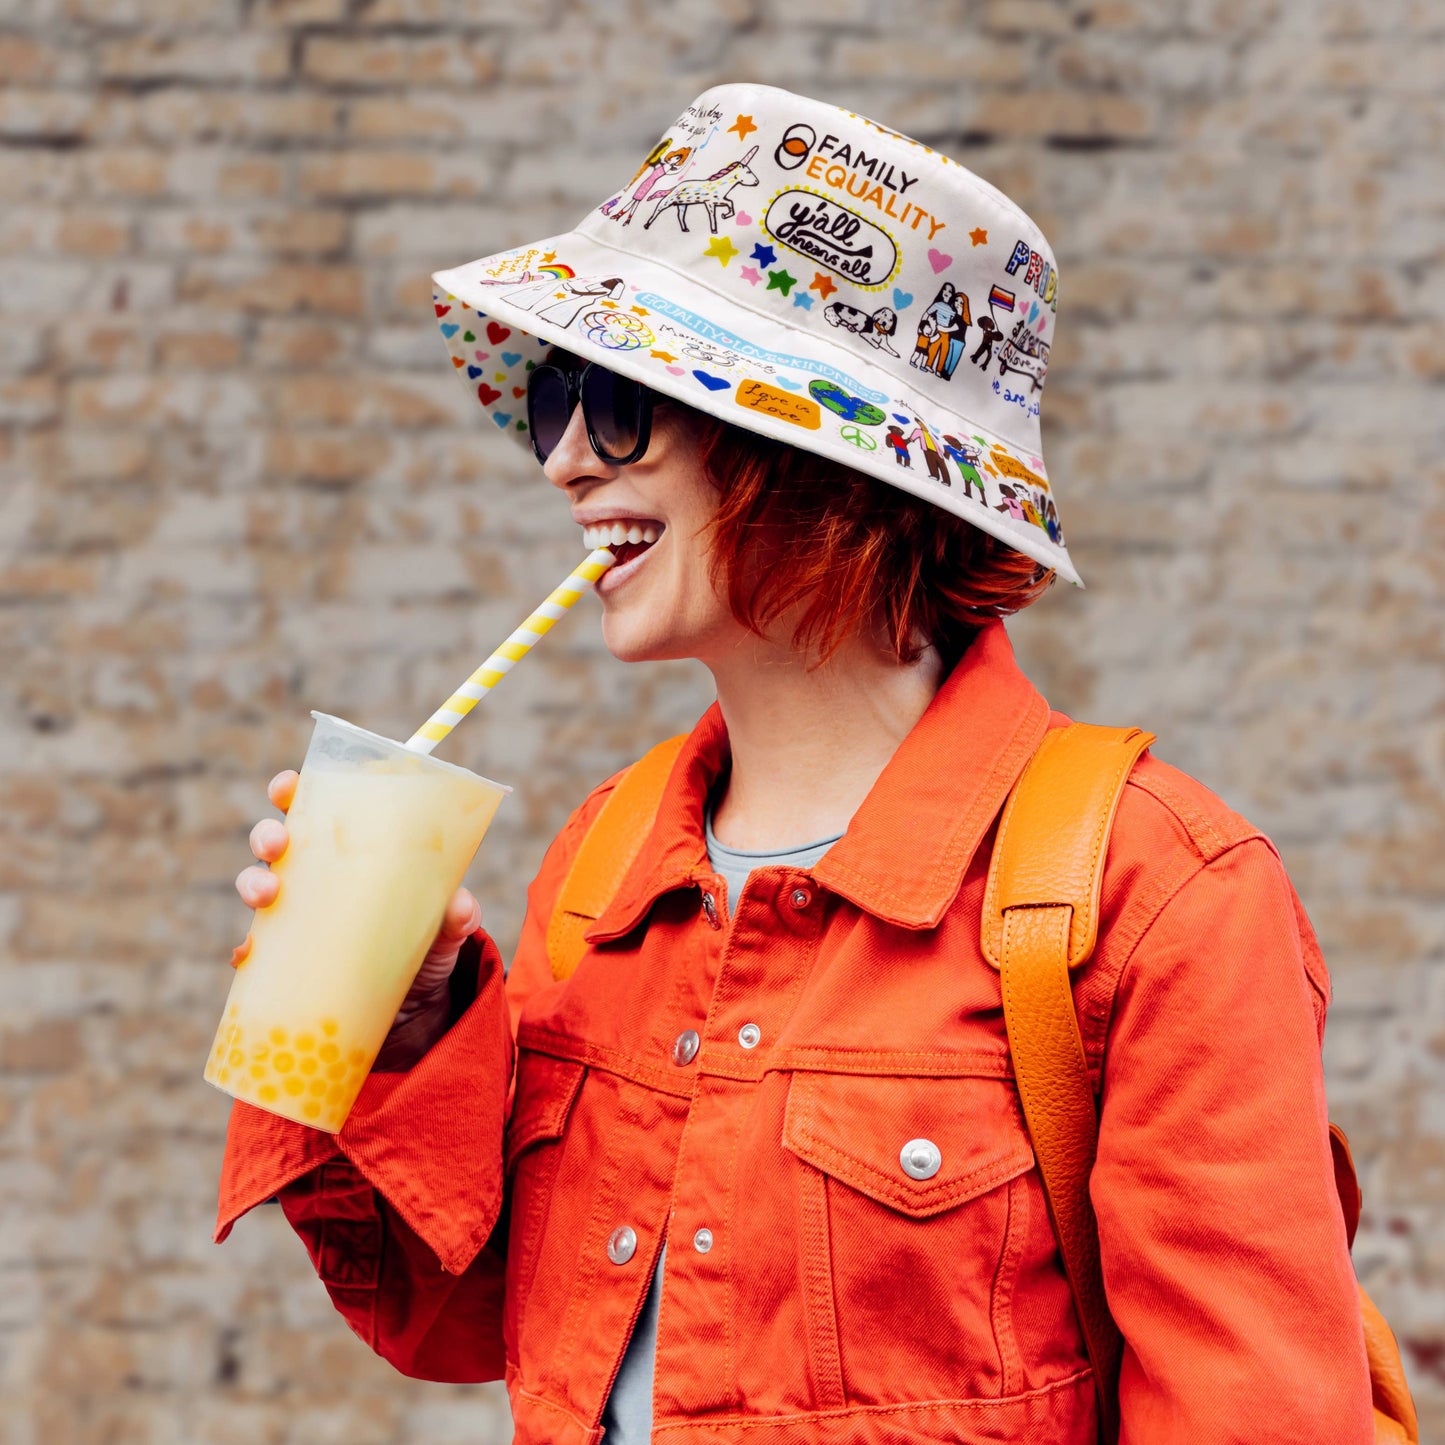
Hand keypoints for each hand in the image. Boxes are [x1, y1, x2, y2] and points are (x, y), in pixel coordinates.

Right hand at [233, 769, 482, 1062]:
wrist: (417, 1010)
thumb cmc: (428, 944)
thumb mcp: (448, 927)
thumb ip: (458, 914)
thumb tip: (461, 906)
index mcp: (352, 849)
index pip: (315, 807)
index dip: (292, 790)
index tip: (288, 785)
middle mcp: (318, 876)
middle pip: (277, 841)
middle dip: (267, 834)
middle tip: (278, 844)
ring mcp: (299, 916)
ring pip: (257, 886)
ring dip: (251, 883)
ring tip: (266, 895)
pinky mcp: (287, 959)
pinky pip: (256, 949)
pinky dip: (247, 948)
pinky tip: (248, 952)